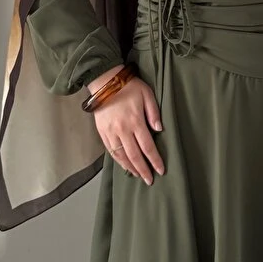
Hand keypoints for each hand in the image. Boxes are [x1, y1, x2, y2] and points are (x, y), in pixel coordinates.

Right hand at [89, 70, 164, 184]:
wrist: (104, 81)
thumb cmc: (129, 86)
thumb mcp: (147, 94)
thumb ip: (154, 113)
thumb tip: (159, 129)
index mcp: (135, 121)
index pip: (147, 146)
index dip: (154, 160)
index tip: (160, 170)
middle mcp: (122, 130)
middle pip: (134, 155)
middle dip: (143, 170)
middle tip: (150, 180)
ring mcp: (111, 132)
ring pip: (121, 156)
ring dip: (130, 168)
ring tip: (138, 175)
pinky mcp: (102, 132)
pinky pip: (111, 151)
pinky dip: (118, 160)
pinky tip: (124, 165)